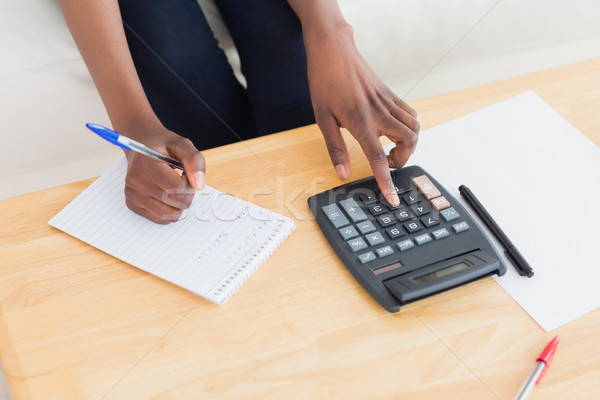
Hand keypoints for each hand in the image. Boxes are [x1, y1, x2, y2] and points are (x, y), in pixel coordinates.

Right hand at [121, 124, 204, 223]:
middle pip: (175, 203)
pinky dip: (168, 210)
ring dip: (178, 205)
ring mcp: (132, 195)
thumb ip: (195, 162)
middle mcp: (136, 182)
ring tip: (174, 189)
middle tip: (182, 180)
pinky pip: (159, 218)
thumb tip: (199, 185)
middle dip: (186, 195)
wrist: (140, 145)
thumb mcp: (182, 145)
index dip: (189, 183)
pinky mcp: (132, 204)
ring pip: (169, 216)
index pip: (178, 188)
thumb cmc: (163, 145)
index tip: (185, 173)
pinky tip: (166, 195)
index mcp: (146, 165)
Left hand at [304, 23, 419, 204]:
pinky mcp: (390, 93)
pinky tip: (393, 129)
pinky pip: (411, 113)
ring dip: (409, 143)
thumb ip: (335, 148)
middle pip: (409, 141)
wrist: (333, 49)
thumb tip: (343, 174)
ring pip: (415, 127)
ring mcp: (387, 101)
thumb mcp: (322, 118)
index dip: (386, 181)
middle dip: (403, 159)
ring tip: (390, 147)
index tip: (393, 198)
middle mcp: (378, 112)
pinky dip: (409, 126)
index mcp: (359, 121)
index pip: (378, 158)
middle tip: (387, 162)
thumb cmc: (324, 81)